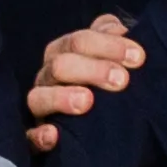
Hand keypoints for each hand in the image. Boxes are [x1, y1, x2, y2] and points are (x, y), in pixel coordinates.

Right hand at [24, 15, 151, 153]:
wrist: (104, 130)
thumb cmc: (107, 85)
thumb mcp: (114, 59)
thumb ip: (112, 39)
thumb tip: (117, 28)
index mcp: (64, 54)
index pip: (79, 42)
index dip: (108, 45)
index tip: (138, 57)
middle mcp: (48, 78)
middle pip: (60, 65)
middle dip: (92, 70)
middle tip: (122, 80)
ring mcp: (39, 107)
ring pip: (39, 97)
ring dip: (62, 98)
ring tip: (87, 102)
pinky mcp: (35, 138)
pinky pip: (29, 137)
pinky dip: (38, 136)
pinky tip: (54, 136)